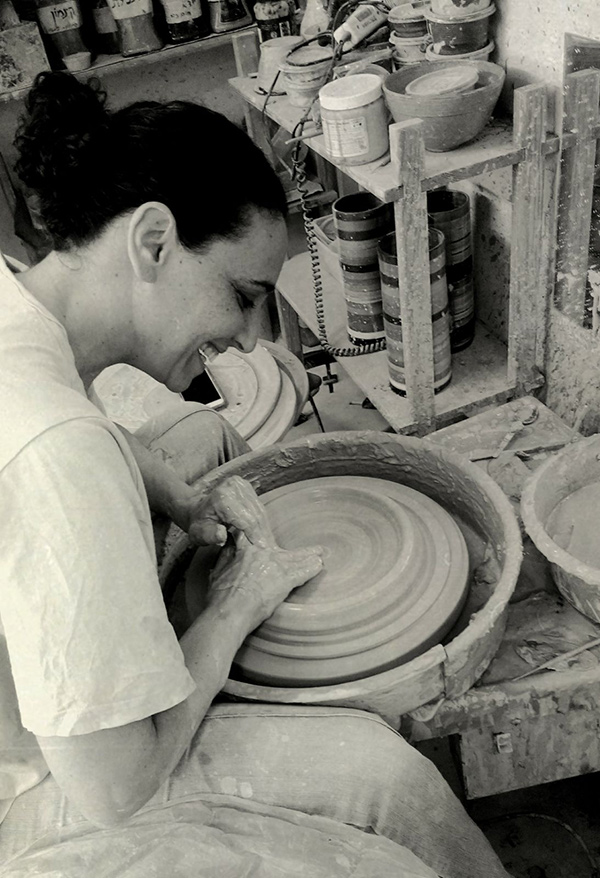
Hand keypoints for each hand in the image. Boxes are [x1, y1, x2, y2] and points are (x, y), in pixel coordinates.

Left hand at [186, 476, 275, 547]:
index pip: (247, 520)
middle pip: (255, 514)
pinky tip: (260, 530)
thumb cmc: (199, 526)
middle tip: (266, 547)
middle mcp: (232, 487)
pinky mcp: (245, 485)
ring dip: (263, 525)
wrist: (197, 510)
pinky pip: (258, 505)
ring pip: (259, 509)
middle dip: (260, 532)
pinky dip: (260, 518)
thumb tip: (222, 535)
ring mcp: (240, 484)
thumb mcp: (199, 535)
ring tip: (265, 541)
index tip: (262, 550)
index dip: (254, 536)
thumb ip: (211, 536)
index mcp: (222, 498)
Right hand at [207, 531, 323, 630]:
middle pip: (283, 546)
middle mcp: (263, 552)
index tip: (272, 531)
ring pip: (296, 557)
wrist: (230, 611)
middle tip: (307, 544)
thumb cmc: (221, 595)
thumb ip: (226, 554)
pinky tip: (319, 565)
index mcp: (246, 548)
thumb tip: (229, 543)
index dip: (268, 533)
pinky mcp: (285, 580)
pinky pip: (303, 572)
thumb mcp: (217, 570)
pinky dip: (311, 568)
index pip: (260, 534)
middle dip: (294, 546)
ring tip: (320, 554)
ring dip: (309, 555)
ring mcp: (275, 565)